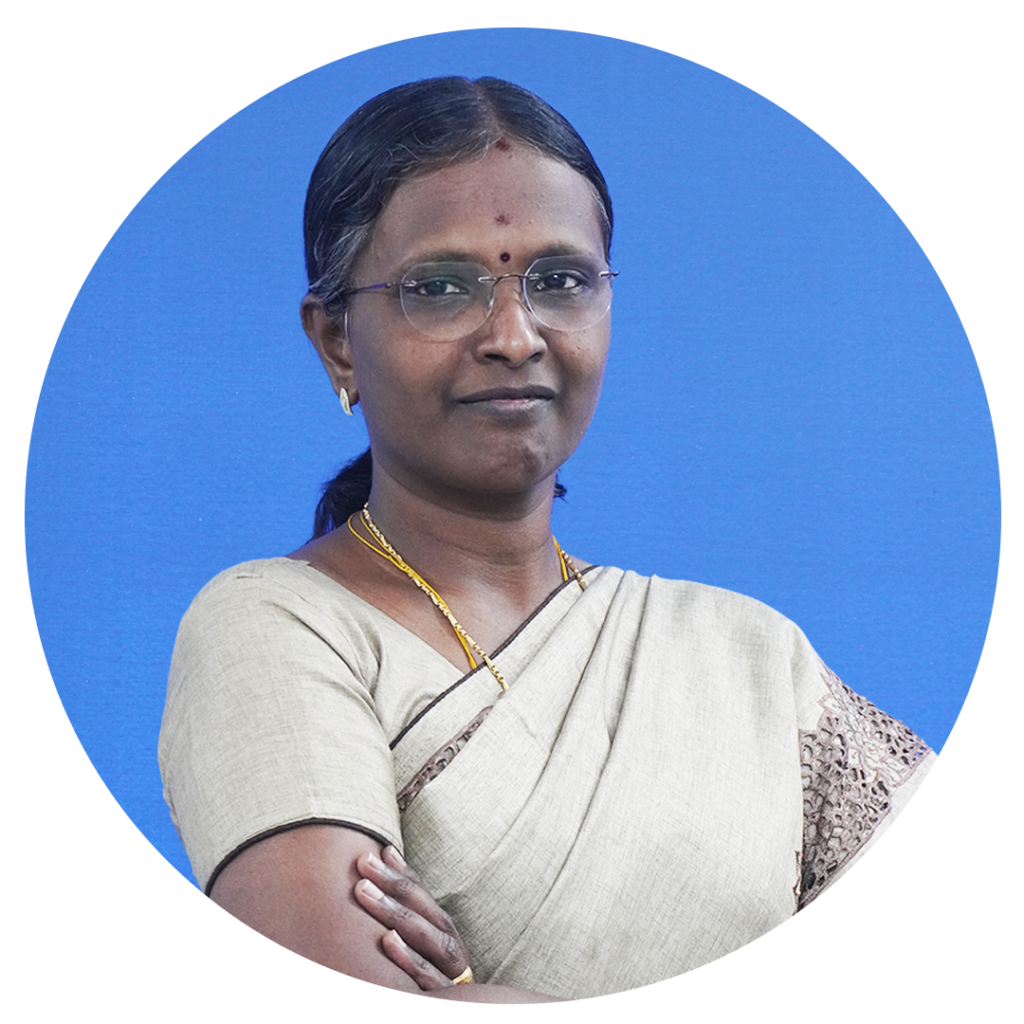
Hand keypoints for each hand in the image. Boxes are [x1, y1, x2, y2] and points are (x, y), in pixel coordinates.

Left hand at [354, 845, 471, 990]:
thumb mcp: (424, 943)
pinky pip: (424, 979)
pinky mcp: (441, 999)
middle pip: (422, 911)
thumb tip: (385, 853)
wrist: (459, 1014)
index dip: (403, 872)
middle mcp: (450, 948)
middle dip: (392, 885)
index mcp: (444, 931)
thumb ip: (408, 906)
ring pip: (424, 938)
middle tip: (362, 865)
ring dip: (392, 911)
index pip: (423, 896)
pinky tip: (387, 941)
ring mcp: (448, 974)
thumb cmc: (431, 978)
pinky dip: (407, 959)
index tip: (378, 851)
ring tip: (364, 891)